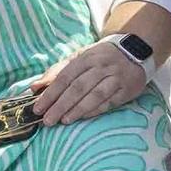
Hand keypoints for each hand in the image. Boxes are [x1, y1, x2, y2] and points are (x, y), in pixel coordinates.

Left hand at [30, 38, 148, 124]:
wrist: (136, 50)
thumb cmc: (101, 58)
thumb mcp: (79, 58)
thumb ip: (56, 72)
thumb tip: (34, 87)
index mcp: (87, 58)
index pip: (65, 77)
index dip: (50, 94)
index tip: (38, 108)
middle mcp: (102, 67)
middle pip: (78, 88)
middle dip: (61, 105)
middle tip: (47, 120)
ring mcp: (116, 77)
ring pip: (95, 95)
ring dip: (78, 109)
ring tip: (64, 120)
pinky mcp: (128, 89)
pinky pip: (110, 102)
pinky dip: (95, 110)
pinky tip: (83, 117)